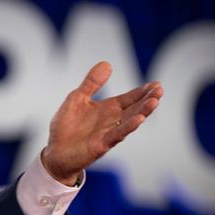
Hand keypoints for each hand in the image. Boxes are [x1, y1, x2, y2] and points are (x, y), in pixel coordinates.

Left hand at [41, 61, 162, 184]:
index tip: (156, 84)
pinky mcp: (102, 144)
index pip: (129, 98)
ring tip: (155, 101)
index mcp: (108, 108)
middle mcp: (112, 120)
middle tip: (160, 90)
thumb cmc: (66, 126)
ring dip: (143, 111)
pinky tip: (139, 119)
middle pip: (134, 108)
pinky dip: (128, 127)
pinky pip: (117, 134)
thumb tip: (107, 63)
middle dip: (147, 99)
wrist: (54, 151)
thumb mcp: (77, 98)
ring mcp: (109, 132)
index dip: (142, 91)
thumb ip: (92, 83)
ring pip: (130, 120)